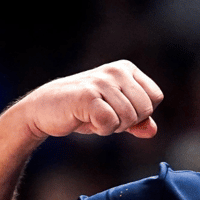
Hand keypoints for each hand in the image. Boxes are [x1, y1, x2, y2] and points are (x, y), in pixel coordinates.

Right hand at [19, 60, 162, 139]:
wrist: (44, 109)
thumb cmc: (83, 110)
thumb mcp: (115, 113)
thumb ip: (137, 121)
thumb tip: (152, 131)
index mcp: (126, 69)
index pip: (155, 97)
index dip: (140, 113)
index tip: (119, 111)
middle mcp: (117, 70)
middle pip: (145, 109)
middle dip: (127, 122)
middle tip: (104, 116)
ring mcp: (102, 81)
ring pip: (128, 118)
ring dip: (112, 126)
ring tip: (93, 116)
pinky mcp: (88, 95)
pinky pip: (110, 122)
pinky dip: (101, 129)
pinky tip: (86, 119)